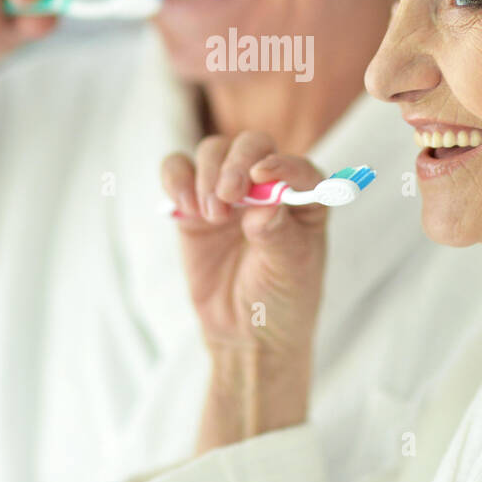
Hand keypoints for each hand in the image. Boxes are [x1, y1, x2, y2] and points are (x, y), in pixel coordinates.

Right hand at [161, 131, 328, 449]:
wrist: (245, 335)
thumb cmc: (281, 300)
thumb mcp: (290, 271)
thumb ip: (278, 234)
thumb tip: (265, 203)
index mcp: (305, 198)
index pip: (297, 167)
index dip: (281, 164)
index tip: (263, 175)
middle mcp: (267, 186)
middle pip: (251, 146)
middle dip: (236, 163)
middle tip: (228, 195)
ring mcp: (228, 193)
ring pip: (213, 151)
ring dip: (207, 174)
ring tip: (211, 215)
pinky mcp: (193, 205)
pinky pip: (178, 171)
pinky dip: (176, 179)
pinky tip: (184, 207)